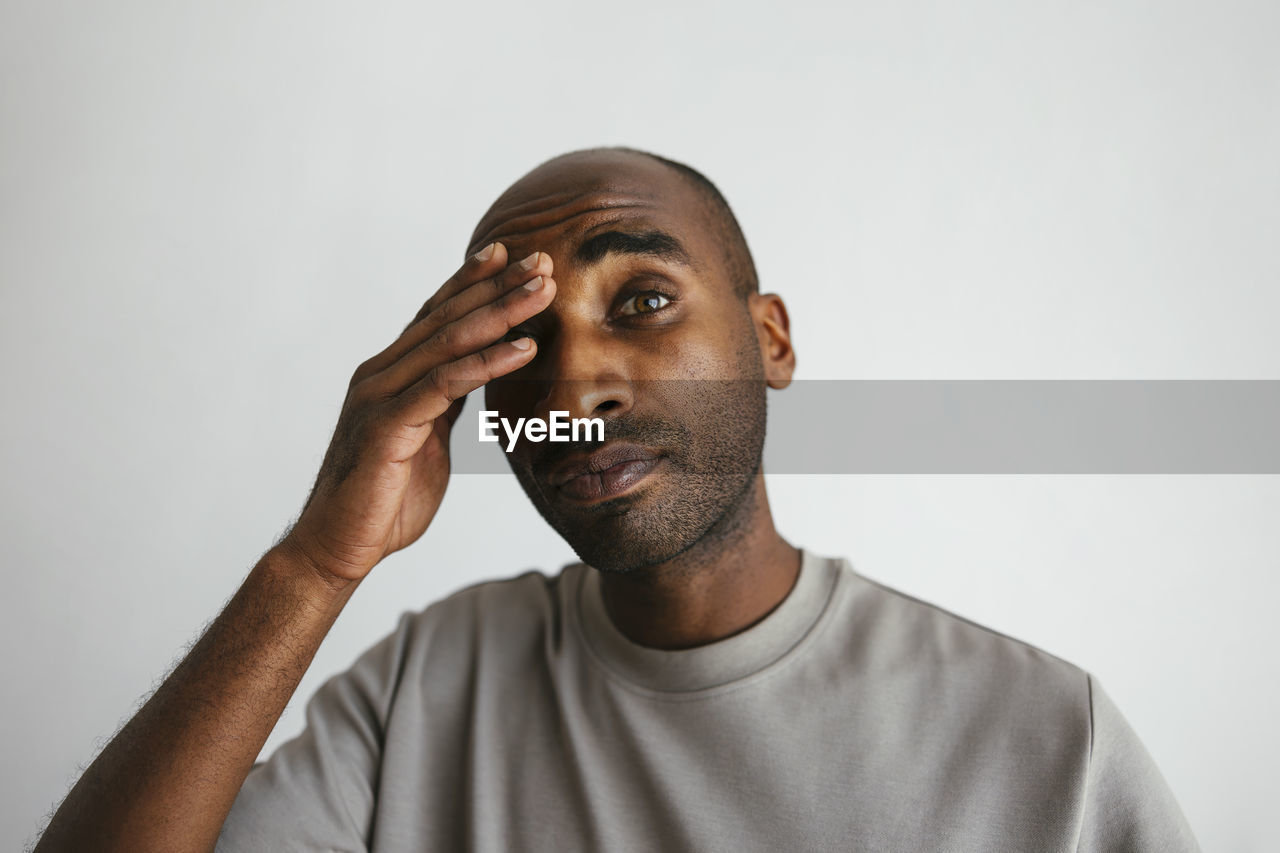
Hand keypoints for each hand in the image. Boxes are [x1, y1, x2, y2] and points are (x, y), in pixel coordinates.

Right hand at [280, 242, 554, 584]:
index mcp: (390, 374)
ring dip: (501, 312)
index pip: (437, 315)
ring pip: (448, 341)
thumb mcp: (426, 439)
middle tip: (542, 260)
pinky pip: (445, 384)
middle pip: (447, 317)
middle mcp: (381, 374)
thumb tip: (476, 377)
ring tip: (544, 291)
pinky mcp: (387, 424)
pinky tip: (523, 348)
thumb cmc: (384, 500)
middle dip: (497, 286)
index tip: (512, 256)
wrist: (338, 547)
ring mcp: (380, 395)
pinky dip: (487, 362)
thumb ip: (444, 403)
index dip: (473, 282)